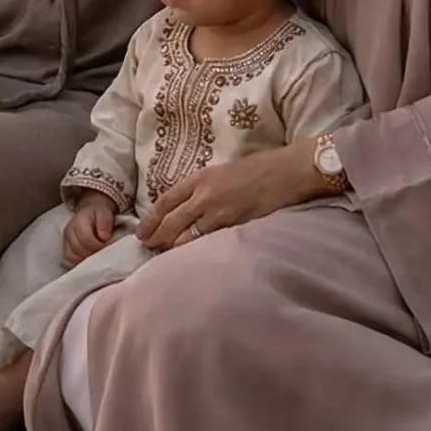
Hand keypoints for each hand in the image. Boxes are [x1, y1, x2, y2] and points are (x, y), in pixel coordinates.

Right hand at [61, 191, 118, 264]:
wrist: (91, 215)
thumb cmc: (99, 215)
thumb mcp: (105, 214)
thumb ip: (105, 223)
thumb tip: (103, 237)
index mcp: (79, 221)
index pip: (86, 238)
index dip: (98, 245)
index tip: (107, 246)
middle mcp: (69, 231)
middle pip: (78, 249)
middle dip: (92, 253)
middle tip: (103, 253)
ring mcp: (65, 241)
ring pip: (72, 257)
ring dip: (86, 260)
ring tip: (96, 257)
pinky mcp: (65, 249)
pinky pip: (69, 260)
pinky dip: (80, 262)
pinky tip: (89, 260)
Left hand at [138, 141, 326, 249]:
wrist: (288, 171)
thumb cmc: (261, 168)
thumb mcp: (223, 172)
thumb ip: (204, 188)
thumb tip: (189, 208)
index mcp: (199, 178)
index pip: (164, 202)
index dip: (150, 220)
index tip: (142, 233)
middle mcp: (203, 195)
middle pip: (170, 222)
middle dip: (156, 237)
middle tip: (148, 249)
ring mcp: (218, 211)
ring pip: (185, 237)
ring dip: (173, 248)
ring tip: (165, 259)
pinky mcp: (234, 226)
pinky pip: (207, 243)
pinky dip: (196, 252)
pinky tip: (191, 261)